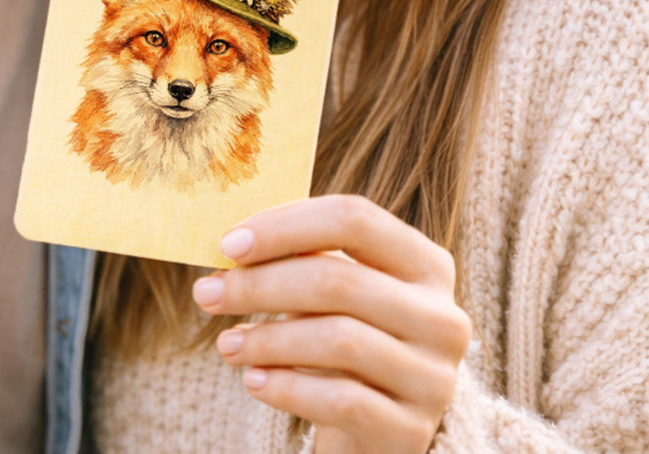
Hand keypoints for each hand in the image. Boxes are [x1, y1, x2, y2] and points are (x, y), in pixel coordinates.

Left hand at [191, 194, 469, 453]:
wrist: (380, 425)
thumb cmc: (346, 337)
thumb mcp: (338, 292)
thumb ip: (303, 259)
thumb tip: (233, 243)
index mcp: (426, 262)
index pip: (355, 219)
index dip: (286, 226)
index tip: (229, 244)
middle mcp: (441, 315)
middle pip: (340, 279)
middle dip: (261, 285)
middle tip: (207, 293)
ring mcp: (433, 376)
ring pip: (339, 340)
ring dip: (268, 339)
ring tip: (226, 343)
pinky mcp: (411, 429)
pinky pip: (341, 401)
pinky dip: (288, 388)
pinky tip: (254, 381)